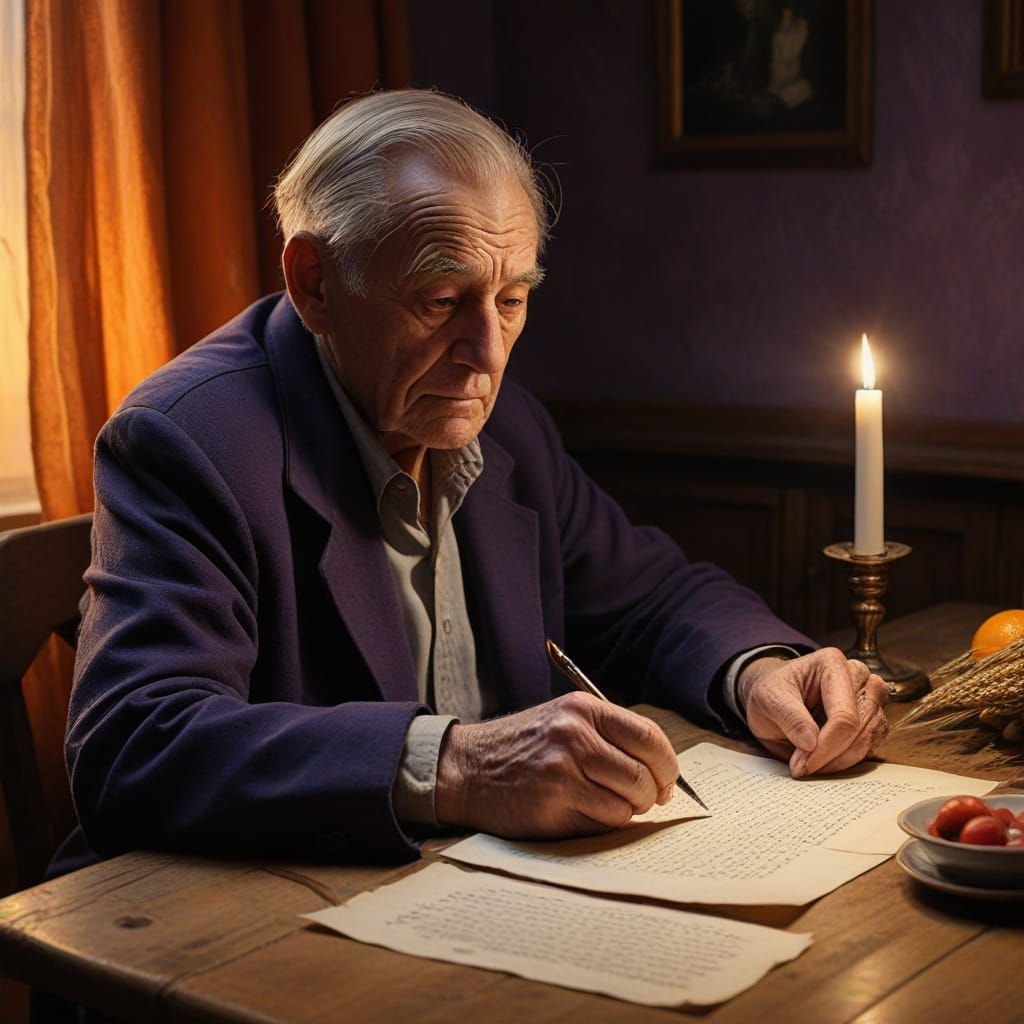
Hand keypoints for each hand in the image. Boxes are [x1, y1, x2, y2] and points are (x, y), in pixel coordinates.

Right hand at [435, 692, 679, 838]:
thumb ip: (607, 735)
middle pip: (644, 773)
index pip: (649, 736)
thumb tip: (661, 770)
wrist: (466, 768)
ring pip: (628, 802)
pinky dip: (602, 824)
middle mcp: (574, 733)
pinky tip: (581, 813)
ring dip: (626, 811)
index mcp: (582, 708)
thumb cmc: (521, 748)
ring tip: (604, 805)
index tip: (667, 780)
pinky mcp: (553, 803)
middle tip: (642, 800)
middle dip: (651, 794)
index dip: (667, 764)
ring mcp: (563, 769)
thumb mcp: (562, 721)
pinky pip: (604, 822)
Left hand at [737, 647, 888, 777]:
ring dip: (841, 760)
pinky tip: (823, 761)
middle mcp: (857, 676)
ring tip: (810, 764)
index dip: (827, 746)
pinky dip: (848, 760)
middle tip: (802, 767)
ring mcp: (868, 697)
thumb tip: (811, 743)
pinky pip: (871, 746)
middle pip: (862, 727)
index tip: (802, 765)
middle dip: (832, 756)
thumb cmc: (772, 693)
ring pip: (870, 738)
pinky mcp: (871, 718)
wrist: (773, 699)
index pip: (844, 715)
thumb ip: (790, 718)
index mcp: (832, 663)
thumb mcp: (768, 700)